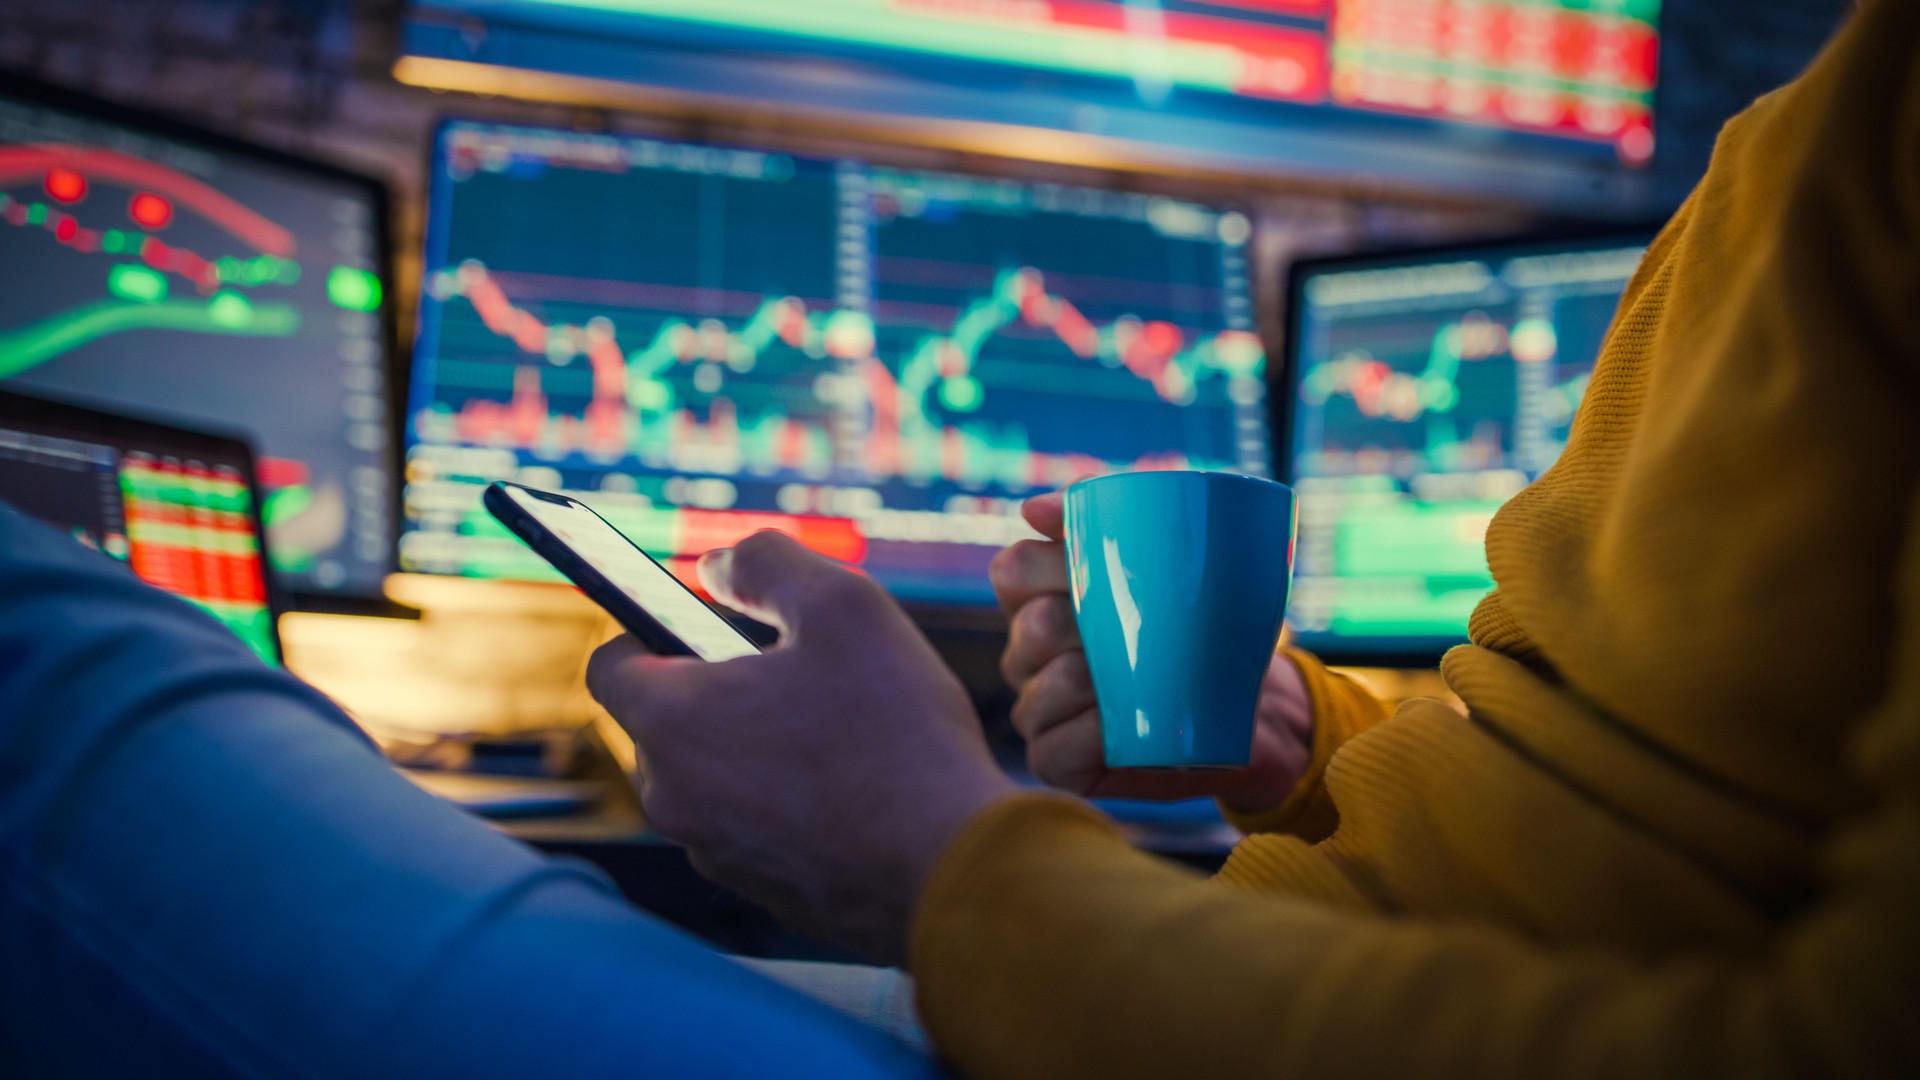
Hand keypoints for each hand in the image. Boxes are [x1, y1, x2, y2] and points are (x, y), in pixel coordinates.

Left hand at [586, 531, 1016, 966]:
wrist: (953, 869)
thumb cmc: (897, 733)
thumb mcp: (844, 604)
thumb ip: (766, 563)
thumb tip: (715, 567)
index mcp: (674, 723)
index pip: (610, 665)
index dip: (649, 629)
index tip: (701, 618)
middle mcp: (674, 799)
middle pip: (666, 723)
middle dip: (718, 690)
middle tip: (798, 674)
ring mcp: (715, 854)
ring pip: (714, 778)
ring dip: (755, 747)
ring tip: (840, 734)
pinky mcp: (763, 894)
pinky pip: (755, 827)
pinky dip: (788, 802)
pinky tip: (856, 788)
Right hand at [988, 492, 1314, 815]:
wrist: (1253, 709)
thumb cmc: (1206, 628)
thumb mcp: (1174, 563)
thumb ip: (1117, 518)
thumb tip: (1033, 508)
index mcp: (1044, 599)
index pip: (1012, 569)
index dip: (1047, 564)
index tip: (1103, 568)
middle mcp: (1030, 656)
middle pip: (1030, 625)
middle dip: (1079, 623)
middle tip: (1136, 627)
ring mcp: (1040, 711)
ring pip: (1037, 690)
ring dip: (1085, 680)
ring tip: (1133, 680)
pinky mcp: (1059, 763)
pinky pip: (1050, 750)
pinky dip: (1085, 735)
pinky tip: (1115, 727)